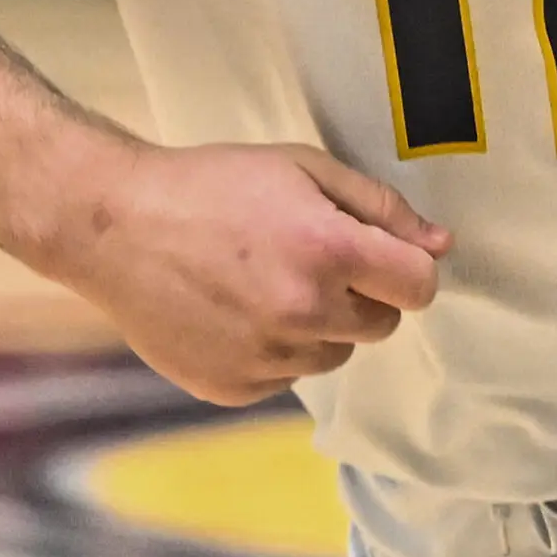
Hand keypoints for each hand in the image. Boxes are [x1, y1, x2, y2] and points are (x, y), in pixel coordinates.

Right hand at [55, 140, 451, 405]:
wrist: (115, 226)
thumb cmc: (214, 184)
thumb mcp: (304, 167)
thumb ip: (381, 208)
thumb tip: (441, 246)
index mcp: (329, 253)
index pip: (419, 288)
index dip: (406, 267)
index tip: (381, 255)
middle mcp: (302, 315)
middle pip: (381, 326)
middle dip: (362, 295)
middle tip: (312, 258)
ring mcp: (265, 360)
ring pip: (333, 355)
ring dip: (319, 326)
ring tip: (266, 281)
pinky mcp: (230, 389)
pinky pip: (284, 378)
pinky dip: (274, 351)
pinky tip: (235, 310)